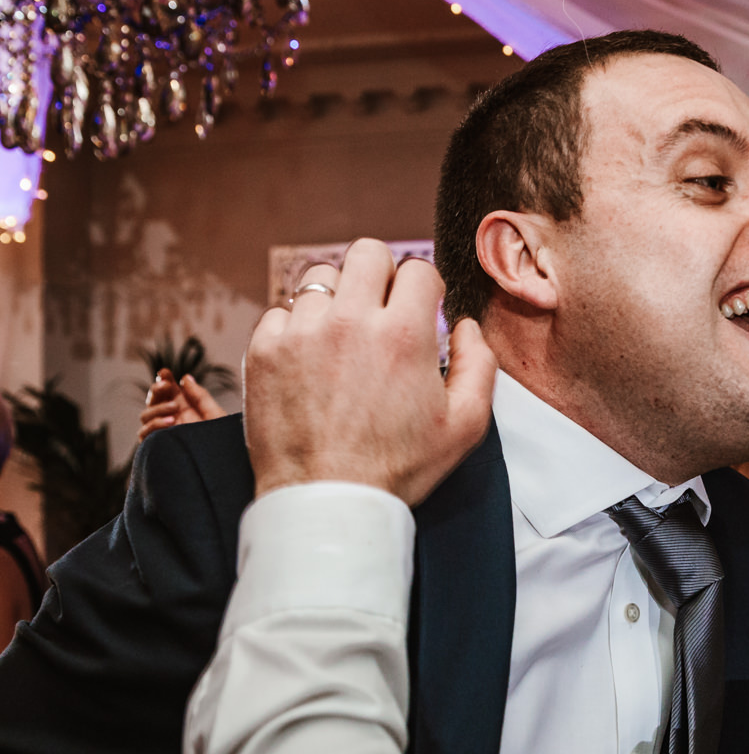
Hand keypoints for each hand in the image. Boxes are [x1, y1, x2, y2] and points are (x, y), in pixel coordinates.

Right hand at [139, 369, 226, 440]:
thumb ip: (200, 396)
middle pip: (153, 400)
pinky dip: (155, 425)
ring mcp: (163, 433)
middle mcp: (170, 420)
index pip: (167, 392)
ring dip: (157, 407)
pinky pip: (145, 433)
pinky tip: (170, 421)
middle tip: (166, 384)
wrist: (223, 465)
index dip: (163, 380)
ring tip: (175, 408)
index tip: (164, 372)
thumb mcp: (214, 415)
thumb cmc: (222, 441)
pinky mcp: (159, 446)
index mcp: (184, 410)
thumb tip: (185, 377)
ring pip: (145, 415)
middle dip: (157, 389)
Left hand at [244, 239, 496, 505]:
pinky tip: (311, 359)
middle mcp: (350, 321)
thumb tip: (466, 326)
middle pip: (367, 252)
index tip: (421, 309)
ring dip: (336, 298)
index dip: (425, 288)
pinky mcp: (263, 350)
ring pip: (320, 277)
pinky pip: (280, 311)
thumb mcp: (465, 426)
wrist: (326, 501)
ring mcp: (301, 332)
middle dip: (381, 274)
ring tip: (342, 335)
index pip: (418, 268)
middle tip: (382, 308)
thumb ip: (479, 365)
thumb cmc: (398, 468)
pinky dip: (297, 327)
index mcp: (404, 334)